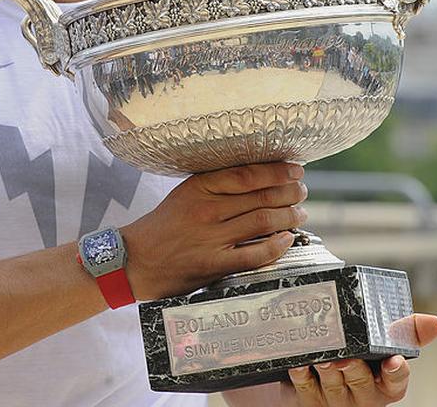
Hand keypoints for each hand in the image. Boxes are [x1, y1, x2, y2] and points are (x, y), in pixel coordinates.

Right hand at [121, 162, 308, 299]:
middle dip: (290, 193)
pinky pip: (255, 254)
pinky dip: (277, 246)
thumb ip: (216, 185)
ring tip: (300, 214)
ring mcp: (211, 239)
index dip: (277, 171)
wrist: (135, 260)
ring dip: (289, 217)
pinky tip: (288, 239)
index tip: (295, 170)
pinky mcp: (214, 265)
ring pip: (263, 222)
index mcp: (199, 188)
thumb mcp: (185, 194)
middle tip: (301, 192)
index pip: (247, 174)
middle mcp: (206, 210)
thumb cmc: (164, 225)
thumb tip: (259, 178)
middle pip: (261, 197)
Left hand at [283, 314, 436, 405]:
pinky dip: (302, 375)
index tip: (394, 360)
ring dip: (328, 372)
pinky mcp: (309, 399)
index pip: (396, 381)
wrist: (321, 373)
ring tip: (323, 358)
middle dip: (355, 370)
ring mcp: (336, 400)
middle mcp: (363, 396)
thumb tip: (436, 323)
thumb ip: (405, 331)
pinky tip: (300, 364)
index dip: (396, 372)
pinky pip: (306, 389)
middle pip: (361, 383)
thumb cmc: (359, 356)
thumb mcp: (381, 343)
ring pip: (333, 386)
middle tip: (348, 358)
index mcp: (385, 383)